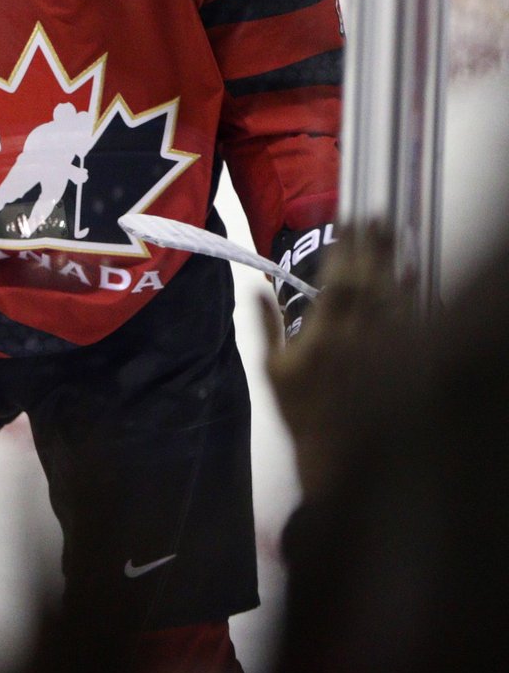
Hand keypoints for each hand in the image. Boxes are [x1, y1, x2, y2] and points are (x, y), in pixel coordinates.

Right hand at [262, 222, 410, 498]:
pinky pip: (411, 321)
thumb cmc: (301, 412)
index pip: (337, 282)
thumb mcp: (272, 371)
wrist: (339, 456)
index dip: (344, 249)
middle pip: (369, 282)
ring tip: (395, 236)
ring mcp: (385, 350)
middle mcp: (357, 338)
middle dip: (372, 247)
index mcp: (322, 337)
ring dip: (394, 263)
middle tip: (375, 216)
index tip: (347, 221)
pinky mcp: (404, 361)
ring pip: (393, 298)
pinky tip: (414, 275)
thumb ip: (265, 325)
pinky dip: (414, 295)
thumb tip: (258, 286)